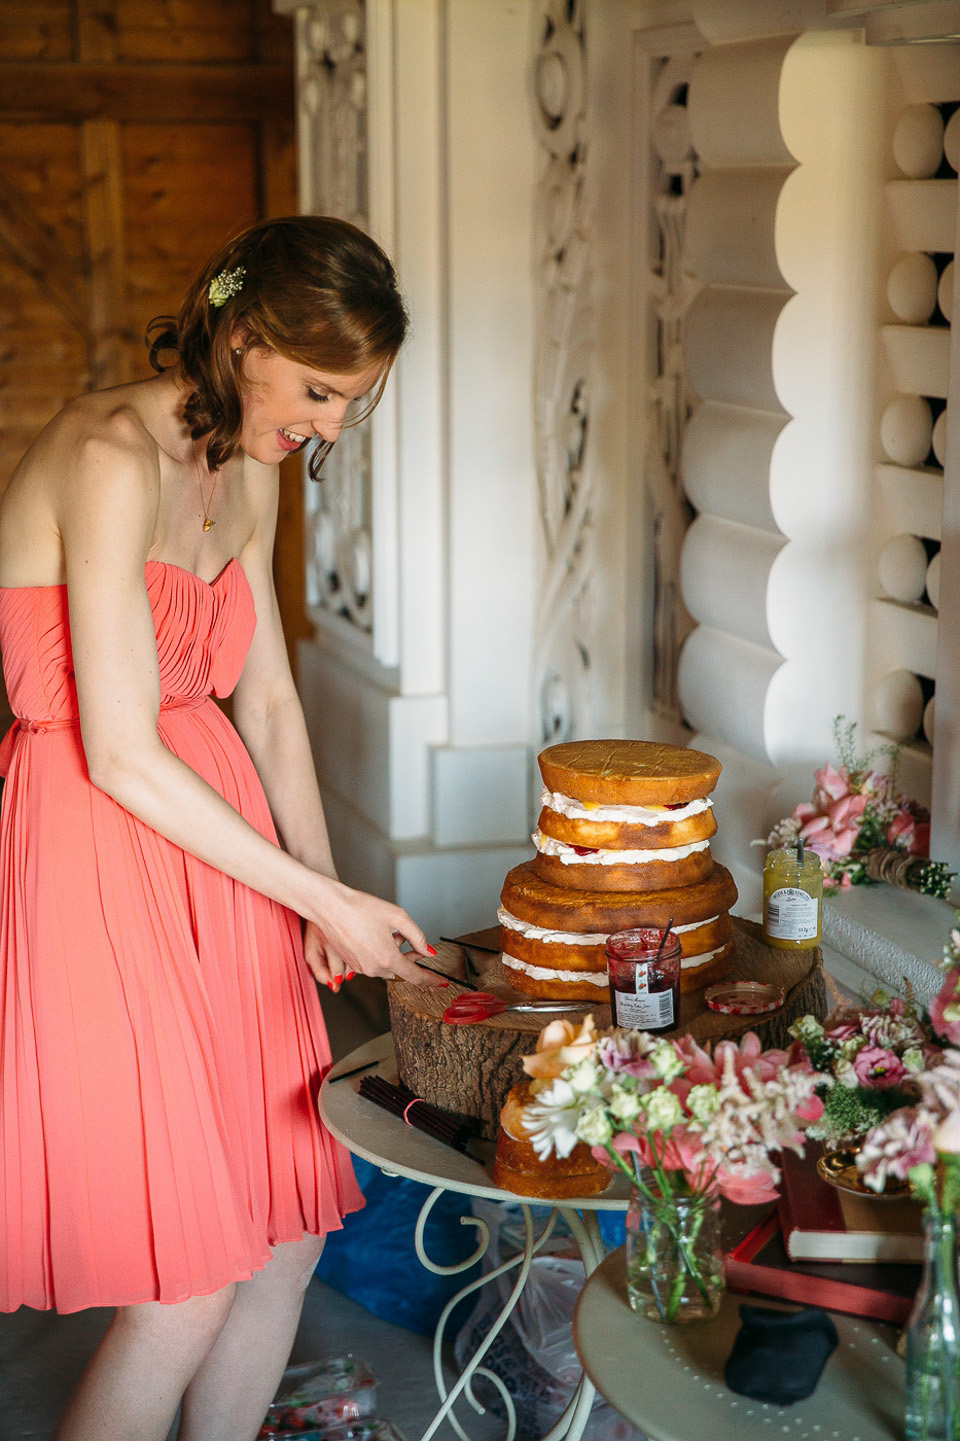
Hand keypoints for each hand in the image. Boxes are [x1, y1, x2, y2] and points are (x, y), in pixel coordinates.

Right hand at [303, 877, 446, 989]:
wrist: (330, 906)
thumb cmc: (360, 908)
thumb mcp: (397, 916)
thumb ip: (417, 936)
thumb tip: (428, 951)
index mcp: (387, 958)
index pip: (415, 976)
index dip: (430, 979)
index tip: (440, 982)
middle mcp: (373, 968)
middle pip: (400, 971)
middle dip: (407, 957)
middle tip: (407, 938)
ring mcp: (360, 968)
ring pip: (385, 967)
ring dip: (391, 954)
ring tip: (388, 931)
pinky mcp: (351, 963)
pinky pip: (372, 963)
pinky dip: (378, 953)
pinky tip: (375, 935)